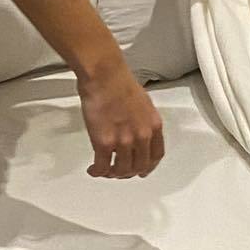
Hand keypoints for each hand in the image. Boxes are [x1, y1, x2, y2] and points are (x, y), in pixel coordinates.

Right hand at [77, 61, 165, 177]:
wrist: (104, 76)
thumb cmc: (119, 82)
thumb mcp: (143, 103)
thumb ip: (142, 121)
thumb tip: (136, 131)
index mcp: (153, 125)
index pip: (156, 156)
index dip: (148, 166)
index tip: (142, 169)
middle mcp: (141, 136)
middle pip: (139, 166)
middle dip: (128, 173)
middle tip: (119, 171)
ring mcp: (123, 141)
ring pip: (121, 170)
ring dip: (112, 173)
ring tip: (105, 170)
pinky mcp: (104, 143)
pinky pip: (102, 167)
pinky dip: (97, 172)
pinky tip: (93, 170)